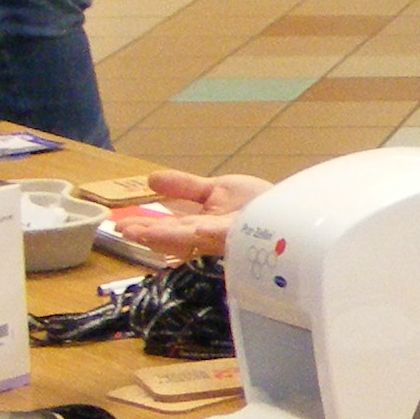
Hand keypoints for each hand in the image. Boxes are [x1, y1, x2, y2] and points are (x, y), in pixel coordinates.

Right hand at [114, 170, 271, 258]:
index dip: (150, 230)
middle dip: (154, 236)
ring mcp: (231, 236)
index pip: (174, 230)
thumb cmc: (258, 204)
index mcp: (205, 228)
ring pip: (197, 237)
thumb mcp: (217, 191)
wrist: (295, 208)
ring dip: (168, 236)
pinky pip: (225, 231)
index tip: (124, 228)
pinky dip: (210, 231)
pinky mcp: (248, 232)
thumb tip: (151, 181)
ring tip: (140, 232)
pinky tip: (190, 228)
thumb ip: (185, 188)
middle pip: (181, 237)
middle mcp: (216, 235)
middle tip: (125, 232)